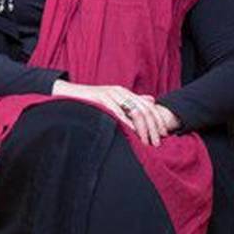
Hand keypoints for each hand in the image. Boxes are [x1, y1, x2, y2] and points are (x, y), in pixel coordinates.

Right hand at [51, 80, 179, 146]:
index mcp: (124, 92)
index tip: (164, 134)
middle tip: (157, 142)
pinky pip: (119, 112)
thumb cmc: (91, 100)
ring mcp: (111, 94)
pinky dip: (127, 124)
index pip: (148, 106)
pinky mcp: (102, 98)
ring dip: (143, 129)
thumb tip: (151, 100)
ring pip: (135, 111)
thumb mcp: (112, 100)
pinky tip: (132, 134)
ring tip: (147, 142)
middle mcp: (120, 91)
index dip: (158, 120)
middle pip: (145, 109)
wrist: (69, 93)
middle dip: (154, 127)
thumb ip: (131, 100)